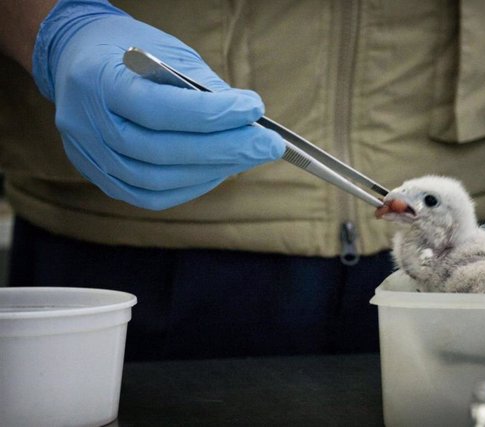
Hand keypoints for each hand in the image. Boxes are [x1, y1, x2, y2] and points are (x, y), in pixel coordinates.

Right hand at [33, 0, 284, 209]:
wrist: (77, 60)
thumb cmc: (127, 51)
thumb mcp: (164, 52)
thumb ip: (200, 87)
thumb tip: (246, 121)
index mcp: (98, 81)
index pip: (160, 109)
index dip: (212, 114)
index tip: (254, 108)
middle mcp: (86, 124)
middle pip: (161, 152)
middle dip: (224, 149)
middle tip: (268, 144)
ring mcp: (89, 156)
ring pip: (157, 181)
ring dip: (212, 170)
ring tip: (250, 156)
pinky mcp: (101, 177)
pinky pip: (149, 196)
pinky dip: (190, 187)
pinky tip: (219, 172)